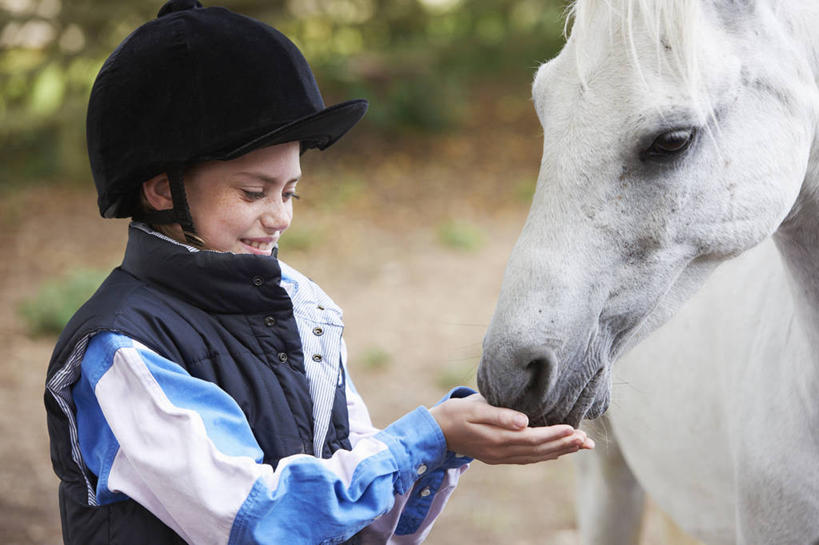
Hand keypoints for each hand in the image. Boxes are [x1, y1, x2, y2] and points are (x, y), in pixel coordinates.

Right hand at [428, 394, 593, 464]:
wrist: (435, 430)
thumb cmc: (455, 413)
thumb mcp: (475, 408)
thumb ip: (500, 415)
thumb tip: (524, 421)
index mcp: (497, 439)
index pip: (533, 439)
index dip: (554, 434)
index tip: (573, 428)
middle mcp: (501, 452)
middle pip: (539, 450)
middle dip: (564, 444)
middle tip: (587, 440)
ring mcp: (500, 457)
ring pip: (535, 456)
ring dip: (559, 450)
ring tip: (580, 445)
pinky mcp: (498, 456)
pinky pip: (527, 458)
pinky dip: (545, 455)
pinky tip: (557, 451)